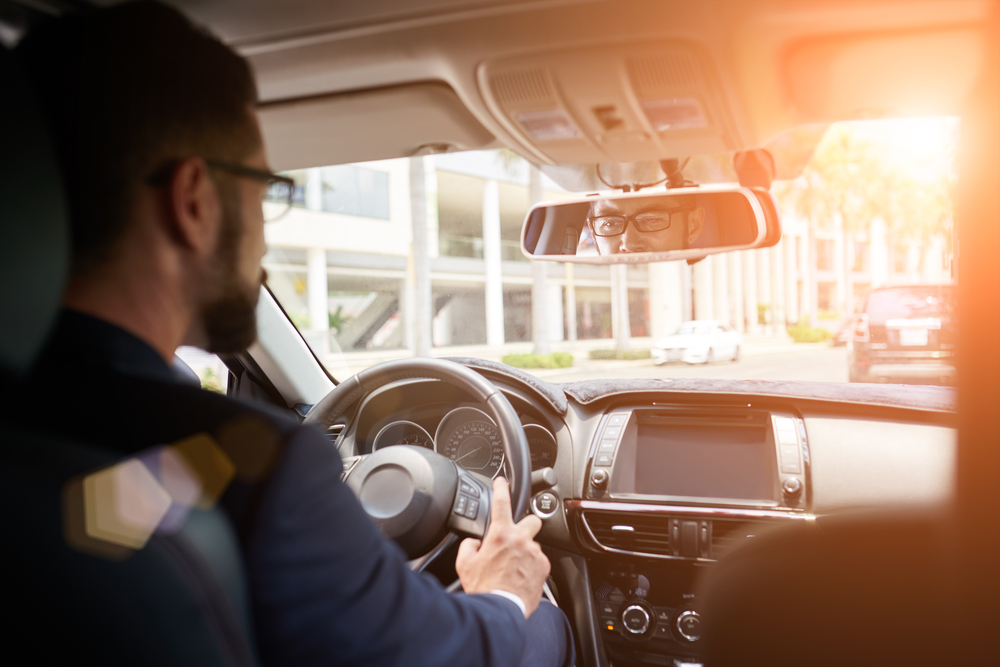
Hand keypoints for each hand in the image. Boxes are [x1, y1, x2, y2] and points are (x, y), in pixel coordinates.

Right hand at [455, 477, 549, 616]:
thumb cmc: (483, 588)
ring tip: (514, 567)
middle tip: (516, 536)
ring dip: (526, 550)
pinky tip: (521, 577)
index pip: (502, 502)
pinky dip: (531, 566)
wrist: (501, 609)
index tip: (503, 482)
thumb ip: (469, 546)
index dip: (502, 488)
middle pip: (532, 519)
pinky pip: (539, 560)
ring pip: (534, 543)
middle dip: (526, 525)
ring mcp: (535, 553)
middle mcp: (521, 540)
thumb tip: (475, 543)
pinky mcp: (544, 567)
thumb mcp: (465, 564)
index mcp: (500, 535)